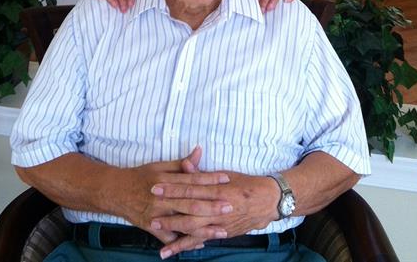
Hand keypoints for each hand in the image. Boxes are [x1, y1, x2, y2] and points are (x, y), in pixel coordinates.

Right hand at [117, 147, 232, 249]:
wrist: (116, 192)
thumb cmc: (141, 176)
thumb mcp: (159, 166)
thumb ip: (181, 163)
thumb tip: (199, 150)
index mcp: (165, 180)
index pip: (191, 179)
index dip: (210, 179)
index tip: (226, 179)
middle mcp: (162, 197)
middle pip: (190, 202)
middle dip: (211, 205)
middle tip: (230, 206)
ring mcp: (156, 214)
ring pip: (183, 222)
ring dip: (203, 227)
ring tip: (221, 230)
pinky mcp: (151, 227)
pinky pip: (170, 238)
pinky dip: (185, 242)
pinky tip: (200, 243)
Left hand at [152, 170, 279, 257]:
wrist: (267, 201)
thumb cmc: (245, 184)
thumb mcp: (225, 174)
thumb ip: (203, 173)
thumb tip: (185, 164)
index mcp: (218, 189)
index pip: (191, 187)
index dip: (172, 188)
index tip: (155, 187)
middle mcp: (219, 207)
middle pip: (189, 209)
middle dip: (168, 210)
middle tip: (149, 210)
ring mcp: (220, 223)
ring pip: (193, 228)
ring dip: (173, 230)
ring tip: (154, 230)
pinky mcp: (221, 234)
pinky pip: (201, 241)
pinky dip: (185, 246)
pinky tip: (170, 251)